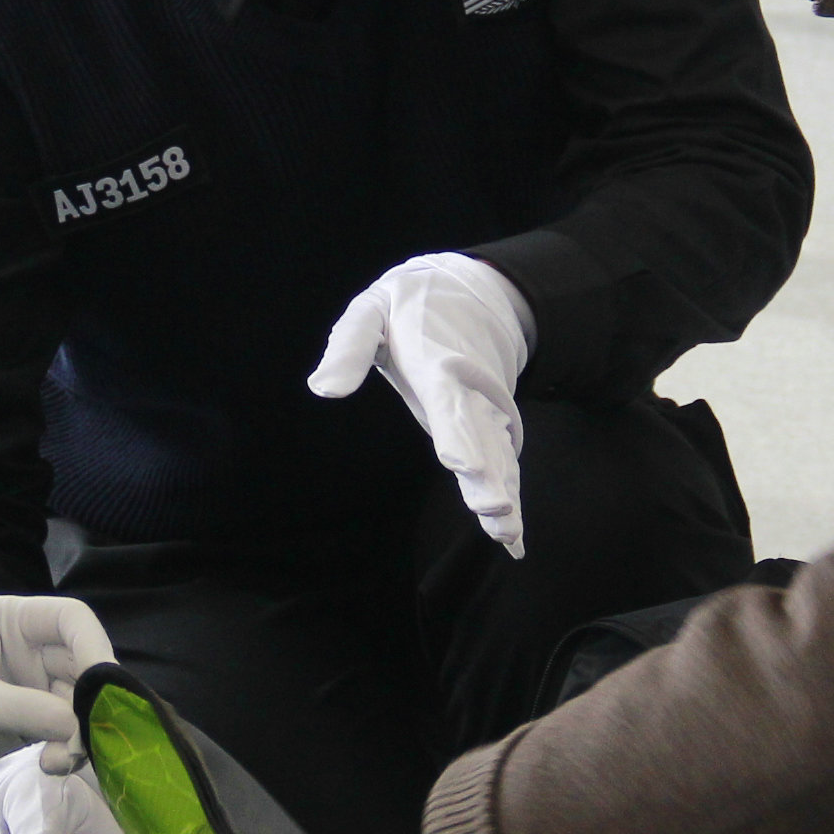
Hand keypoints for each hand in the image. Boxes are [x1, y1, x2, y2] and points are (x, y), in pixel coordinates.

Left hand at [0, 595, 116, 784]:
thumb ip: (19, 709)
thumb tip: (76, 727)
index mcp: (11, 621)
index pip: (72, 620)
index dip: (96, 647)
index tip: (108, 687)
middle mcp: (29, 650)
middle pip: (84, 666)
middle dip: (92, 704)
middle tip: (86, 742)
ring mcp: (32, 688)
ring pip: (80, 705)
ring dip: (80, 735)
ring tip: (59, 764)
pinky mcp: (30, 724)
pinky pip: (65, 733)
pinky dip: (68, 751)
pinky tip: (53, 768)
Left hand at [309, 254, 535, 556]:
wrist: (476, 293)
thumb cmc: (410, 305)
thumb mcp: (372, 310)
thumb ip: (351, 346)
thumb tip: (322, 389)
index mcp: (439, 364)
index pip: (448, 401)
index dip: (457, 432)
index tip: (459, 464)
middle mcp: (468, 393)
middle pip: (481, 438)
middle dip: (489, 476)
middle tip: (494, 510)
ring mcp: (483, 411)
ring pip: (498, 456)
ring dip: (503, 494)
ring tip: (506, 534)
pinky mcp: (490, 425)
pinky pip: (503, 463)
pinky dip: (509, 496)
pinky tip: (511, 539)